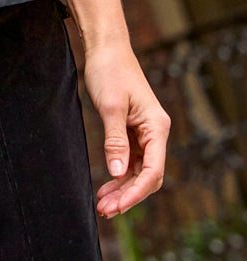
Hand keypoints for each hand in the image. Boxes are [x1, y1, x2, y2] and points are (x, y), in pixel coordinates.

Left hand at [83, 41, 169, 217]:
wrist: (106, 50)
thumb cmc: (110, 72)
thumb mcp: (110, 108)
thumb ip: (115, 141)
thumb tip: (119, 173)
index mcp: (157, 128)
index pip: (153, 170)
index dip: (136, 192)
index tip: (117, 207)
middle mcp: (156, 133)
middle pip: (148, 176)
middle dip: (128, 196)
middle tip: (104, 211)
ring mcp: (145, 133)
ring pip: (139, 171)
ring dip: (122, 189)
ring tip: (102, 205)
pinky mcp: (132, 132)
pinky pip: (130, 161)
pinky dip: (118, 176)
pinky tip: (105, 188)